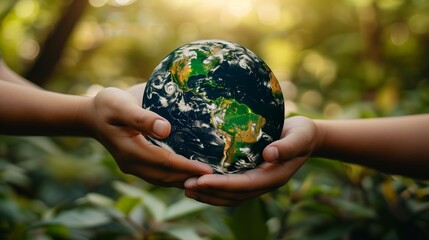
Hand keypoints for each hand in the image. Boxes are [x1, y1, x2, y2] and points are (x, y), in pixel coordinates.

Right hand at [83, 86, 211, 187]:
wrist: (91, 115)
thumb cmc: (107, 105)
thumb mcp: (121, 106)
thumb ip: (142, 118)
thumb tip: (166, 129)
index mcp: (130, 151)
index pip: (164, 163)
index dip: (186, 167)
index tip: (208, 169)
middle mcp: (132, 164)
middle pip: (165, 176)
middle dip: (190, 178)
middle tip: (216, 178)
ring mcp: (133, 166)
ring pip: (162, 179)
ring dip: (184, 180)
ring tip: (207, 180)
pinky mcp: (136, 164)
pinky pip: (158, 175)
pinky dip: (175, 177)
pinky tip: (189, 175)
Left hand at [184, 116, 318, 205]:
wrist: (306, 138)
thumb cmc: (303, 134)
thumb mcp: (299, 137)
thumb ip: (286, 146)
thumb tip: (269, 154)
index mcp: (274, 177)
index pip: (244, 185)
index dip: (222, 185)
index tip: (201, 180)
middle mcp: (263, 183)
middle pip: (233, 195)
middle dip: (209, 192)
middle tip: (186, 185)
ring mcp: (257, 181)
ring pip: (230, 195)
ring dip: (208, 194)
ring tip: (186, 187)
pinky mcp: (251, 175)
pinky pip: (231, 187)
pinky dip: (214, 188)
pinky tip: (199, 181)